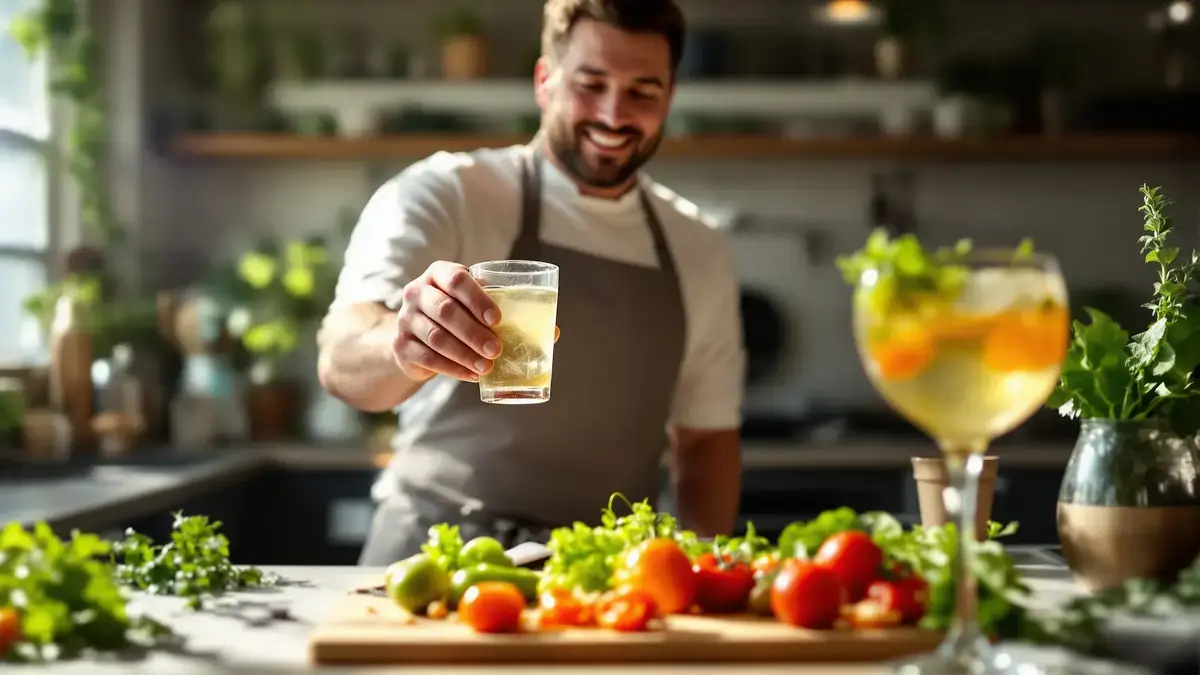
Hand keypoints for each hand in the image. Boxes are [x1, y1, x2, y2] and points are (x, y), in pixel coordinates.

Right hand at [392, 261, 560, 382]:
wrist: (411, 336)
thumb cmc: (454, 315)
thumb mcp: (471, 304)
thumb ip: (503, 311)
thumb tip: (552, 331)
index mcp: (439, 274)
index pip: (456, 278)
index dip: (477, 297)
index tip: (497, 318)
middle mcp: (417, 292)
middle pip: (445, 310)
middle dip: (474, 332)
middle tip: (497, 348)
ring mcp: (406, 319)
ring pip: (436, 336)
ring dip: (465, 353)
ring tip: (487, 366)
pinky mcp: (401, 346)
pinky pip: (428, 358)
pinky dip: (453, 368)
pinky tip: (472, 374)